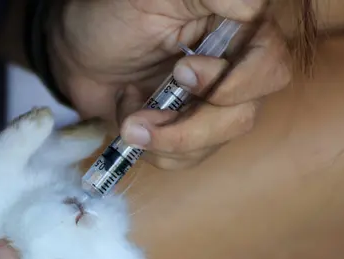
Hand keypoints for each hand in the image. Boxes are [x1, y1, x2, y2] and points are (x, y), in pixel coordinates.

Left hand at [49, 0, 291, 168]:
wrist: (73, 55)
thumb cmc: (108, 16)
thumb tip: (257, 9)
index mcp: (233, 31)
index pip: (270, 64)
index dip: (237, 82)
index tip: (183, 73)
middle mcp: (230, 70)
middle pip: (245, 114)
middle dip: (194, 124)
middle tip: (147, 107)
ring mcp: (206, 105)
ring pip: (216, 142)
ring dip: (167, 139)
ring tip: (130, 118)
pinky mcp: (183, 131)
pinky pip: (188, 158)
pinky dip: (155, 149)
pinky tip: (132, 118)